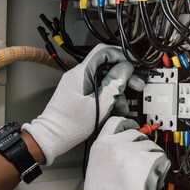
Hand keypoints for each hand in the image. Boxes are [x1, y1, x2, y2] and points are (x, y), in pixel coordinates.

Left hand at [22, 44, 144, 164]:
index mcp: (81, 73)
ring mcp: (79, 84)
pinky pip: (98, 89)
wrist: (53, 137)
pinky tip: (115, 109)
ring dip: (118, 90)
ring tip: (125, 105)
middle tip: (137, 84)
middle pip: (106, 66)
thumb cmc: (71, 124)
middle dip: (123, 75)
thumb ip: (114, 84)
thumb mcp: (99, 104)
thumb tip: (125, 68)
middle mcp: (79, 75)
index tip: (133, 64)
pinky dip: (109, 97)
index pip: (103, 52)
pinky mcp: (80, 93)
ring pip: (104, 79)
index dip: (121, 55)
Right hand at [77, 117, 169, 189]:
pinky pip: (162, 158)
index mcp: (102, 144)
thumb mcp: (96, 165)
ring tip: (145, 175)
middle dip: (143, 147)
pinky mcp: (148, 160)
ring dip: (153, 159)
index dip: (128, 123)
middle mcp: (117, 143)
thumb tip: (126, 147)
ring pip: (152, 147)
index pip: (116, 122)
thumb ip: (110, 151)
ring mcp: (133, 150)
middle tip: (142, 162)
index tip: (134, 125)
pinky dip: (161, 169)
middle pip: (138, 134)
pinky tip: (153, 179)